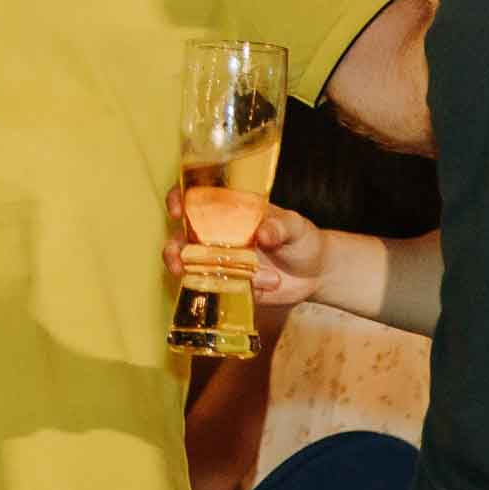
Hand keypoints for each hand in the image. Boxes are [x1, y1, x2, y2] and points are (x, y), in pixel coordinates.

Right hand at [162, 189, 333, 315]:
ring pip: (190, 267)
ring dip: (186, 273)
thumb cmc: (302, 239)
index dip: (179, 199)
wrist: (315, 274)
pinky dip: (228, 291)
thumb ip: (280, 226)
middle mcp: (218, 235)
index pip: (195, 198)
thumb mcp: (295, 227)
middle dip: (173, 247)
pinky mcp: (229, 286)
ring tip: (196, 277)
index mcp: (230, 210)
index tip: (177, 209)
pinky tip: (259, 287)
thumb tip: (264, 233)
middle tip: (178, 257)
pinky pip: (217, 290)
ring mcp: (220, 262)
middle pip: (182, 237)